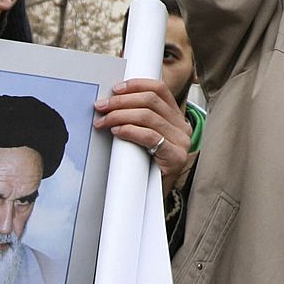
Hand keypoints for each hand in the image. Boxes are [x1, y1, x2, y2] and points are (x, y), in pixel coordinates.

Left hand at [93, 78, 195, 195]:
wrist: (155, 199)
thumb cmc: (147, 166)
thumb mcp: (145, 138)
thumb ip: (138, 120)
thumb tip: (112, 102)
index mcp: (176, 117)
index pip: (160, 90)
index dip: (136, 85)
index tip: (115, 89)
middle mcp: (183, 126)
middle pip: (150, 101)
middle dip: (121, 101)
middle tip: (101, 107)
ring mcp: (182, 141)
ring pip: (148, 116)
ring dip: (119, 115)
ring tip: (103, 121)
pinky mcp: (176, 157)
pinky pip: (150, 137)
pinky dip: (130, 131)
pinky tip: (117, 131)